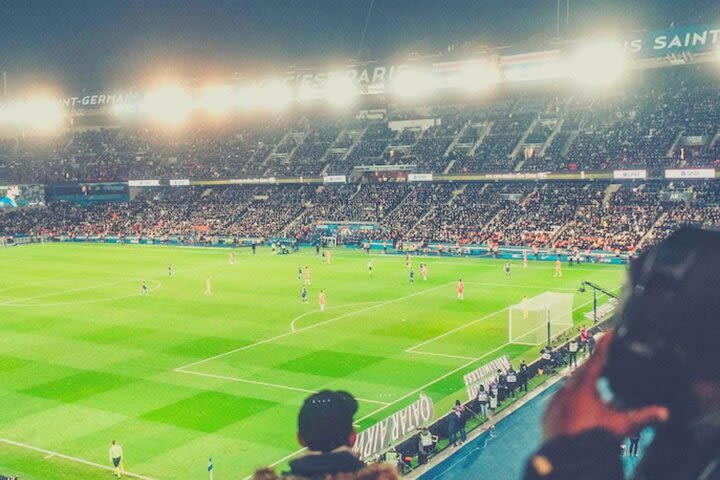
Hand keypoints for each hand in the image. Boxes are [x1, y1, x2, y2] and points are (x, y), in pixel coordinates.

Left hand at [542, 331, 669, 440]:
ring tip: (593, 383)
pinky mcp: (547, 415)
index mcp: (583, 387)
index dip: (604, 345)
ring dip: (581, 384)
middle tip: (604, 360)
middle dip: (593, 366)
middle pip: (581, 372)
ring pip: (568, 386)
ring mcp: (554, 402)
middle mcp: (565, 391)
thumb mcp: (621, 426)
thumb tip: (664, 413)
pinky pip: (559, 401)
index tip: (609, 332)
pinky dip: (569, 399)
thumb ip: (643, 417)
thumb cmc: (593, 439)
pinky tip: (576, 404)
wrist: (568, 458)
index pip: (597, 360)